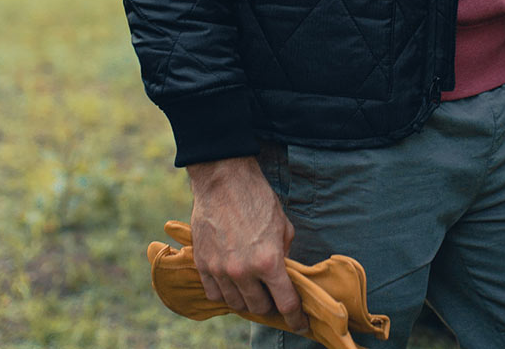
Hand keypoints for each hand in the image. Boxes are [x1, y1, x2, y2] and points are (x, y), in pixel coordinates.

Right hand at [186, 156, 308, 333]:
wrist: (224, 180)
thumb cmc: (257, 198)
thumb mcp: (282, 225)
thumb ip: (284, 253)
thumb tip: (283, 273)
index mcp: (269, 261)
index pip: (286, 303)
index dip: (296, 318)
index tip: (301, 324)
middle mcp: (244, 271)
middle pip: (260, 307)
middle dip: (270, 305)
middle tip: (273, 297)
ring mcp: (221, 270)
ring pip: (237, 304)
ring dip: (247, 300)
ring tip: (252, 289)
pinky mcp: (203, 265)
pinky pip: (215, 294)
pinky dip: (225, 294)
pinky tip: (232, 283)